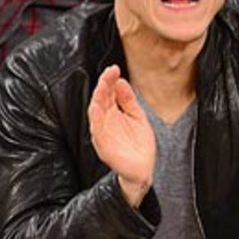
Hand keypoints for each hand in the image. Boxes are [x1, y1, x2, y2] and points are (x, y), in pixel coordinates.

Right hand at [88, 65, 155, 206]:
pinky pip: (96, 130)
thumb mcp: (137, 117)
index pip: (108, 93)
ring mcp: (103, 133)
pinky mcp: (103, 146)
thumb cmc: (138, 145)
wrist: (142, 169)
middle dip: (104, 85)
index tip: (115, 68)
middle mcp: (105, 122)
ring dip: (98, 98)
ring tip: (103, 85)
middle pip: (101, 99)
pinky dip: (96, 118)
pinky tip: (97, 107)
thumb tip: (121, 81)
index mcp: (113, 114)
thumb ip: (129, 100)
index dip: (110, 80)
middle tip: (109, 72)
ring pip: (96, 112)